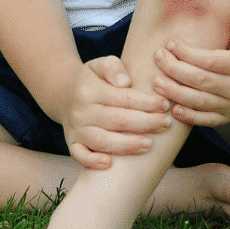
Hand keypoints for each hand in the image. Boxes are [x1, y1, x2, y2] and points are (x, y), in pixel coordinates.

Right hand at [59, 55, 171, 169]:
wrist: (63, 94)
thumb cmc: (91, 80)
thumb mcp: (100, 65)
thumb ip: (113, 67)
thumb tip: (126, 82)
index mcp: (89, 89)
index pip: (124, 98)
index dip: (147, 103)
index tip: (165, 105)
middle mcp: (81, 110)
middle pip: (117, 120)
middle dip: (145, 123)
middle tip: (166, 123)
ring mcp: (76, 129)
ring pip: (102, 140)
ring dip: (127, 145)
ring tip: (149, 144)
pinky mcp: (72, 143)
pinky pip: (79, 155)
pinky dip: (92, 161)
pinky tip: (109, 163)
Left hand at [151, 0, 229, 127]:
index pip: (211, 61)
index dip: (188, 53)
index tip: (170, 43)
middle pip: (202, 81)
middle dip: (176, 70)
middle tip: (157, 58)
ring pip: (201, 102)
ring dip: (176, 94)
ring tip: (156, 82)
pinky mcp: (227, 117)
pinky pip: (206, 120)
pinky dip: (189, 117)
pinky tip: (173, 109)